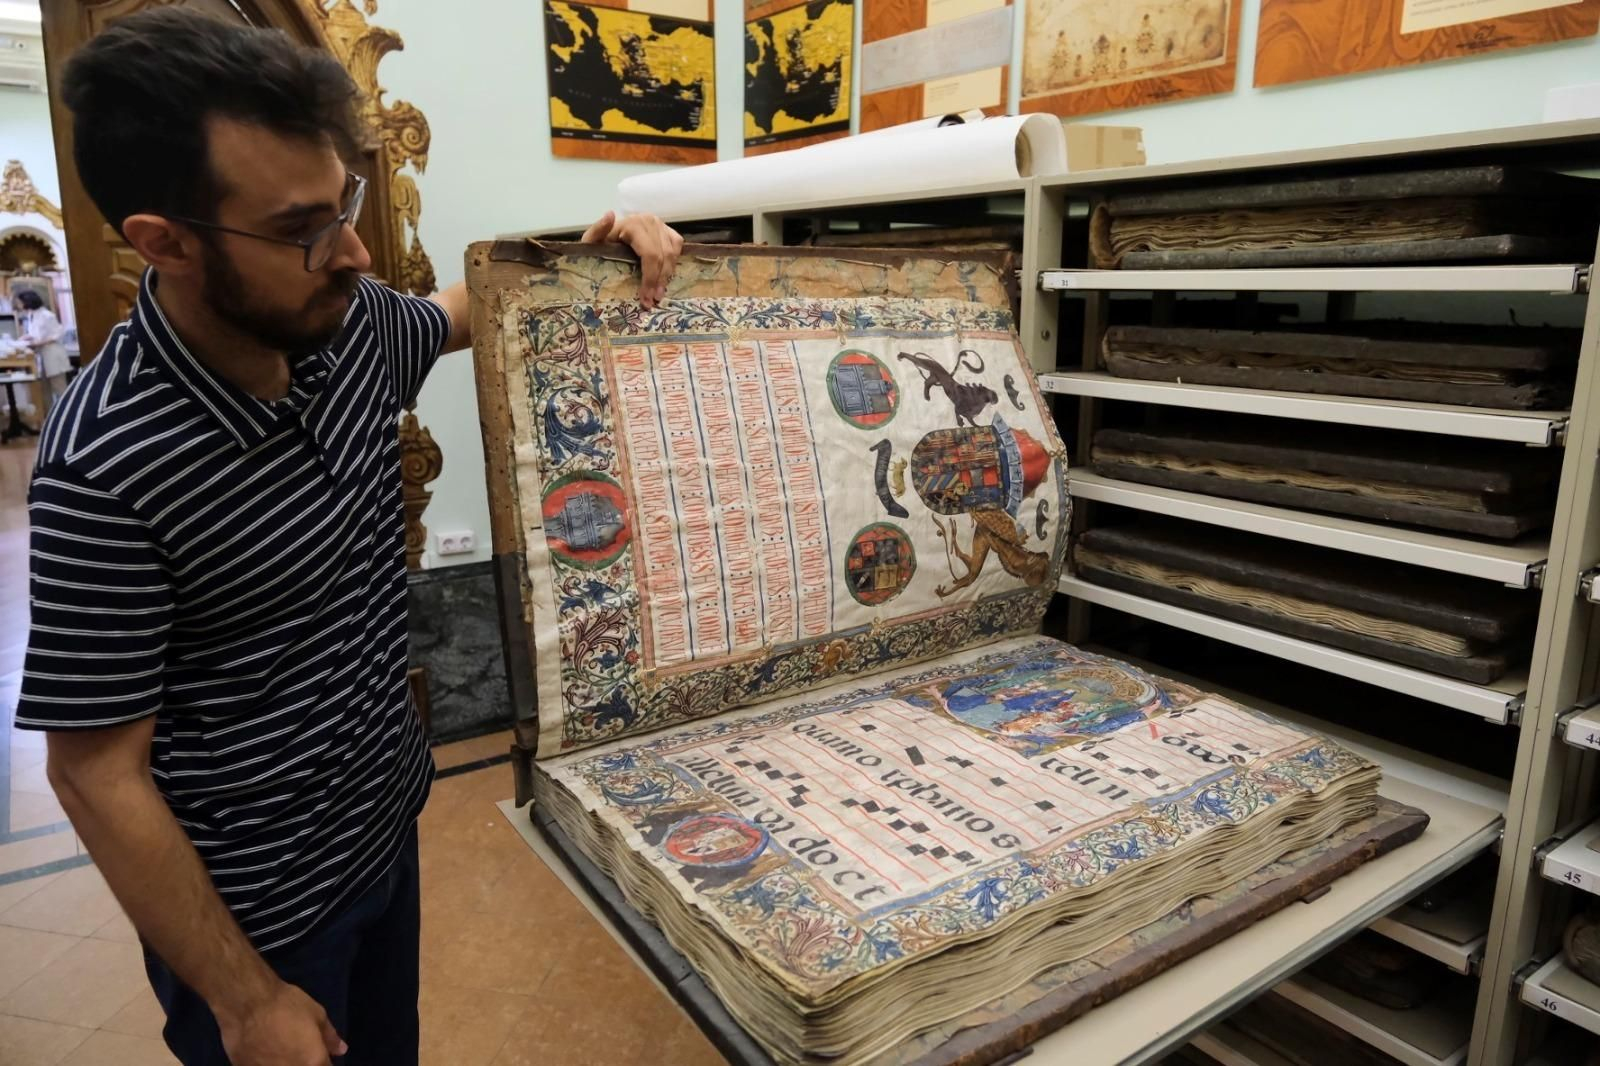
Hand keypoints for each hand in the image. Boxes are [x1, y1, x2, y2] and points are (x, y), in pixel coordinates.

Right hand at [216, 980, 345, 1065]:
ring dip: (285, 1063)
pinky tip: (264, 1055)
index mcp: (313, 1062)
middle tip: (298, 1049)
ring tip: (279, 1050)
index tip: (318, 1054)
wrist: (247, 1004)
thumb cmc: (286, 1006)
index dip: (323, 1062)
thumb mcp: (316, 1014)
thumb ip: (329, 1036)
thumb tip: (341, 1050)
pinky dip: (266, 1063)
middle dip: (305, 1062)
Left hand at [581, 210, 683, 309]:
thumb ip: (597, 229)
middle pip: (663, 256)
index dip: (650, 278)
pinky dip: (673, 263)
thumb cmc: (600, 242)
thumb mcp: (592, 239)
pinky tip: (665, 276)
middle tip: (653, 301)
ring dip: (667, 275)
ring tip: (659, 293)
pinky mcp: (667, 230)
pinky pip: (677, 246)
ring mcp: (660, 225)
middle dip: (659, 281)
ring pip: (672, 253)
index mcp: (634, 224)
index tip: (646, 298)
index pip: (650, 254)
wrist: (607, 235)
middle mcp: (650, 222)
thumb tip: (610, 215)